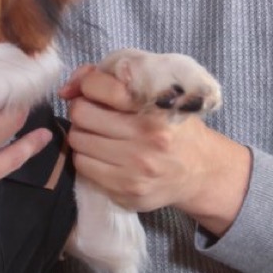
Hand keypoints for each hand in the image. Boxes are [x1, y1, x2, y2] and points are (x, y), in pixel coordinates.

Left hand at [60, 66, 251, 236]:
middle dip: (82, 110)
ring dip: (83, 136)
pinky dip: (88, 159)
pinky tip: (104, 156)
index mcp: (156, 108)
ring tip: (99, 135)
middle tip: (93, 114)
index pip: (99, 86)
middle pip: (82, 115)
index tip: (91, 89)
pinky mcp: (127, 191)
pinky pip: (84, 168)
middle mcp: (148, 138)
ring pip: (78, 142)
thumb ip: (118, 81)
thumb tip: (71, 85)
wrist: (201, 172)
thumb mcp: (159, 95)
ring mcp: (137, 169)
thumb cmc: (175, 127)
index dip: (88, 84)